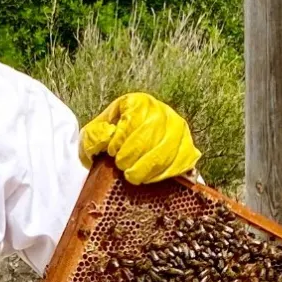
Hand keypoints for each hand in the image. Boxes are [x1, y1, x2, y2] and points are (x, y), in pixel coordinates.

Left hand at [79, 92, 200, 184]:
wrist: (124, 151)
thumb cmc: (109, 141)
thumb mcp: (93, 134)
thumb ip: (95, 134)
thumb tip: (107, 136)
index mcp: (138, 102)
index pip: (134, 118)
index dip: (122, 138)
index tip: (111, 152)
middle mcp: (162, 111)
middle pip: (153, 132)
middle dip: (134, 154)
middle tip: (122, 166)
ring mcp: (178, 129)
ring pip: (169, 148)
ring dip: (148, 166)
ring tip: (133, 175)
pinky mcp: (188, 146)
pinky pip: (182, 160)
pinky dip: (165, 173)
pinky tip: (149, 178)